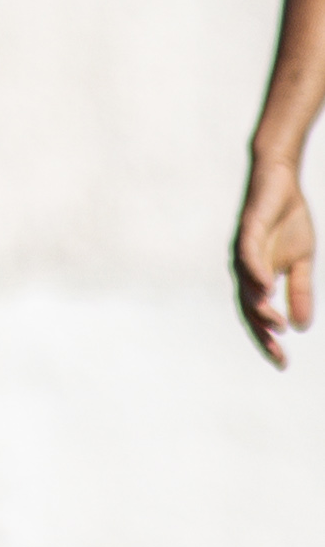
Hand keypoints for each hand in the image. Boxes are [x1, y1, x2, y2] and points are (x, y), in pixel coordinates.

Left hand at [239, 153, 312, 364]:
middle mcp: (245, 269)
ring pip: (246, 285)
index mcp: (257, 278)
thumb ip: (299, 292)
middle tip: (277, 354)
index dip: (267, 339)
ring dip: (258, 306)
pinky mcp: (247, 231)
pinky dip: (255, 273)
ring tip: (273, 326)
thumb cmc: (288, 222)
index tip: (282, 363)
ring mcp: (243, 251)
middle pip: (248, 307)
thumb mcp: (300, 262)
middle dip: (261, 332)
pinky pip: (247, 255)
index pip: (259, 315)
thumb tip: (302, 326)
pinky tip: (265, 288)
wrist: (280, 183)